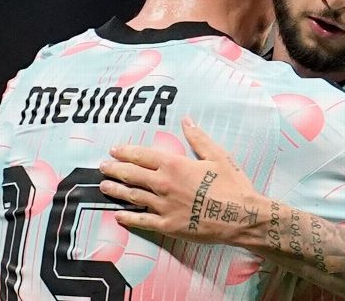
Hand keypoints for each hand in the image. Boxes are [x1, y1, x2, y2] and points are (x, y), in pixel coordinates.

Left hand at [99, 117, 267, 245]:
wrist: (241, 216)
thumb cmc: (232, 185)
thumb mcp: (217, 155)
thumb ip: (198, 138)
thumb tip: (187, 120)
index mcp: (174, 165)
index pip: (142, 156)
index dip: (126, 152)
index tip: (114, 151)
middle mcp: (164, 184)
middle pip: (132, 175)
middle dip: (115, 170)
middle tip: (103, 167)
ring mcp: (164, 206)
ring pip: (132, 197)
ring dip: (116, 191)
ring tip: (104, 187)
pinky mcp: (168, 226)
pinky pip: (143, 221)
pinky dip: (128, 218)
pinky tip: (118, 216)